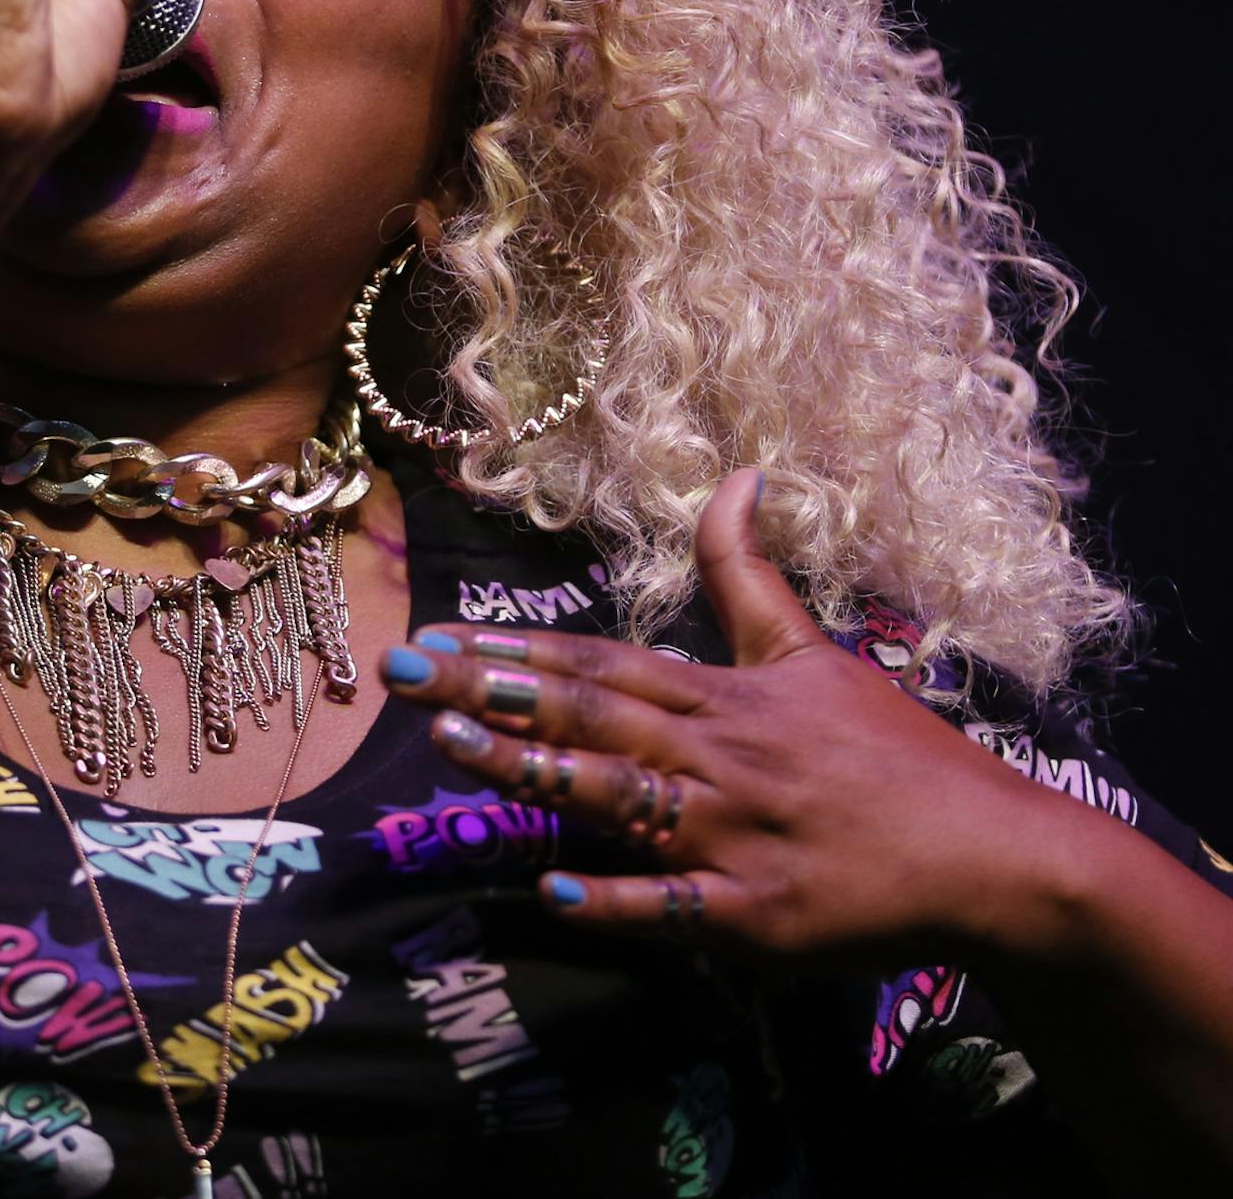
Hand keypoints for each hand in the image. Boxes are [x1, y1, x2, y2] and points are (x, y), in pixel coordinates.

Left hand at [379, 468, 1080, 965]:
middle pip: (590, 718)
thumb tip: (734, 474)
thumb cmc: (892, 753)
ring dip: (527, 773)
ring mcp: (737, 840)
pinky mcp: (760, 919)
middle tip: (399, 676)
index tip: (435, 638)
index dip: (514, 650)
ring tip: (444, 750)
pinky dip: (616, 901)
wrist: (994, 857)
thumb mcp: (814, 650)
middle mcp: (720, 759)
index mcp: (727, 698)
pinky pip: (677, 909)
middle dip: (487, 696)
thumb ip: (748, 572)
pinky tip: (550, 890)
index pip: (601, 665)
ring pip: (617, 798)